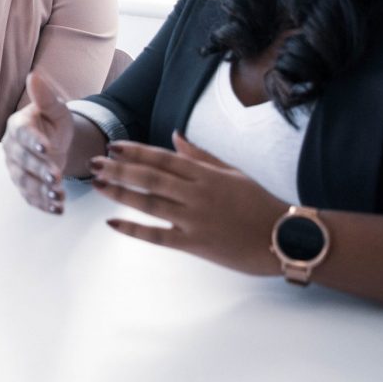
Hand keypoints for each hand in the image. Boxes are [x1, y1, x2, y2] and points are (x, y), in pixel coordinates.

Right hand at [2, 73, 73, 213]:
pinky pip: (30, 196)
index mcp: (18, 126)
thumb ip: (45, 96)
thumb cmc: (53, 122)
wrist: (56, 142)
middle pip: (23, 160)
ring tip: (59, 195)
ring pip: (25, 181)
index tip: (46, 147)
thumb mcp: (55, 109)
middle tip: (55, 176)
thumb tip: (34, 75)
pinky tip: (57, 209)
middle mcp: (12, 148)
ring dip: (41, 190)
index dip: (33, 141)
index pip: (22, 134)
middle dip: (39, 169)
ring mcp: (16, 168)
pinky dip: (43, 204)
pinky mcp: (24, 185)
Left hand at [90, 131, 285, 275]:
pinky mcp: (195, 244)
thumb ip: (200, 156)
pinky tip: (112, 223)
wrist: (286, 238)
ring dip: (120, 193)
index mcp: (205, 174)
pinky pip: (158, 236)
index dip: (136, 151)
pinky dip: (133, 230)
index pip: (162, 158)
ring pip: (149, 203)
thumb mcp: (232, 172)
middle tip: (95, 162)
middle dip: (119, 169)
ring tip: (97, 184)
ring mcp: (194, 219)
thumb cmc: (259, 202)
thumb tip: (174, 137)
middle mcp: (196, 193)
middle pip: (150, 178)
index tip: (114, 146)